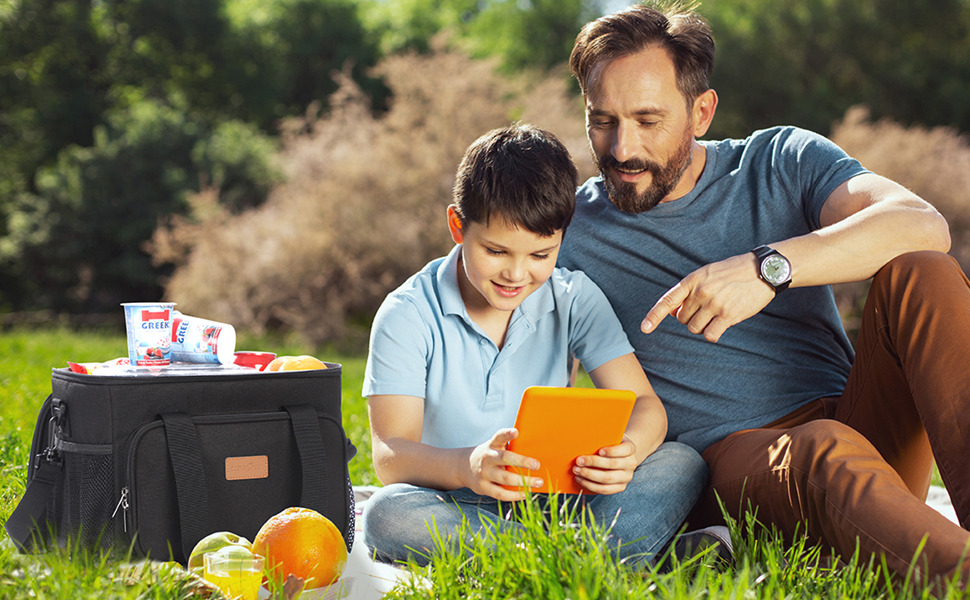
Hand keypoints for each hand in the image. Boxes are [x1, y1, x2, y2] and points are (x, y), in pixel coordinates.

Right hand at [464, 428, 542, 501]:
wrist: (463, 467)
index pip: (499, 437)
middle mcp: (487, 458)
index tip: (516, 432)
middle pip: (505, 459)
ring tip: (538, 482)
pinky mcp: (483, 487)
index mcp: (492, 445)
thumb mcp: (494, 447)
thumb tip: (536, 449)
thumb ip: (508, 447)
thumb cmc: (488, 456)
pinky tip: (526, 494)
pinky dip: (514, 495)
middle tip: (537, 465)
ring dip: (523, 481)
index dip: (507, 434)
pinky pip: (501, 494)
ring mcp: (484, 473)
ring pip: (505, 478)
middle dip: (522, 462)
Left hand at [573, 437, 638, 494]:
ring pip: (607, 479)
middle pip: (612, 464)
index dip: (611, 451)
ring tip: (577, 470)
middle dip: (593, 462)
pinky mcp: (620, 487)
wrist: (622, 456)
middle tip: (578, 460)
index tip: (599, 451)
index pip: (624, 450)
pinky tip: (580, 479)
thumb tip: (584, 438)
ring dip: (589, 475)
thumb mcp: (612, 438)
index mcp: (630, 449)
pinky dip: (590, 485)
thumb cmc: (612, 444)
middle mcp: (631, 464)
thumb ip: (603, 439)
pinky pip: (604, 490)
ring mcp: (626, 477)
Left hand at [640, 253, 774, 342]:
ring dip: (702, 326)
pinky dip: (713, 334)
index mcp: (692, 280)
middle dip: (691, 318)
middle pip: (682, 319)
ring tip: (716, 314)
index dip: (654, 316)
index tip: (644, 328)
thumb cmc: (732, 273)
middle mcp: (700, 292)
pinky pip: (710, 335)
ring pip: (695, 329)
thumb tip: (674, 313)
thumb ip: (689, 291)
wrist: (762, 270)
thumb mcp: (707, 274)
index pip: (668, 300)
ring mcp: (714, 304)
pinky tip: (721, 325)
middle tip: (707, 308)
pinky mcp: (728, 315)